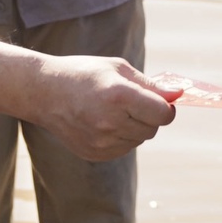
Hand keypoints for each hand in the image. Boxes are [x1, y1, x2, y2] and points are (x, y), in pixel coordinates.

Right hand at [28, 54, 175, 160]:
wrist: (44, 92)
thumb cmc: (84, 73)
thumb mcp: (118, 68)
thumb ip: (150, 84)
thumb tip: (178, 95)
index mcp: (119, 96)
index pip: (163, 114)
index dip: (166, 108)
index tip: (160, 101)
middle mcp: (110, 122)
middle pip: (152, 129)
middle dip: (150, 116)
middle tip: (132, 102)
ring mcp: (101, 142)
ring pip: (139, 140)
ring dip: (135, 127)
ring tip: (113, 110)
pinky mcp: (94, 154)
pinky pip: (123, 149)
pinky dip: (121, 137)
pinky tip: (102, 122)